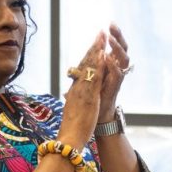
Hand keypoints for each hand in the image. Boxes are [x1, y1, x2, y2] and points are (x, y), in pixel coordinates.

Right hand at [59, 32, 105, 148]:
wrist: (68, 138)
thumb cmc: (71, 128)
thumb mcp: (73, 110)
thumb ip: (73, 101)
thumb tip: (69, 96)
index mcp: (74, 91)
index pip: (82, 70)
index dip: (89, 56)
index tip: (94, 45)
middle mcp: (77, 88)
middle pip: (85, 64)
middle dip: (93, 48)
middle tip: (100, 33)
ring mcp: (82, 91)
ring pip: (90, 67)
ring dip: (96, 51)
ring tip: (102, 37)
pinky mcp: (88, 96)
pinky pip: (94, 78)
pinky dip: (98, 66)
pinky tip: (103, 55)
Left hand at [98, 23, 131, 123]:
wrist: (98, 114)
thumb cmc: (95, 95)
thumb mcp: (92, 75)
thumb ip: (93, 64)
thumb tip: (92, 52)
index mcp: (111, 64)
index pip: (114, 46)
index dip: (113, 35)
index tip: (108, 23)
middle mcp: (117, 69)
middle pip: (122, 49)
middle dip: (118, 36)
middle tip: (112, 25)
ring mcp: (118, 77)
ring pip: (123, 59)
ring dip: (116, 48)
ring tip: (110, 39)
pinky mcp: (115, 87)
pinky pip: (117, 74)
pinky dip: (112, 65)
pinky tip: (106, 57)